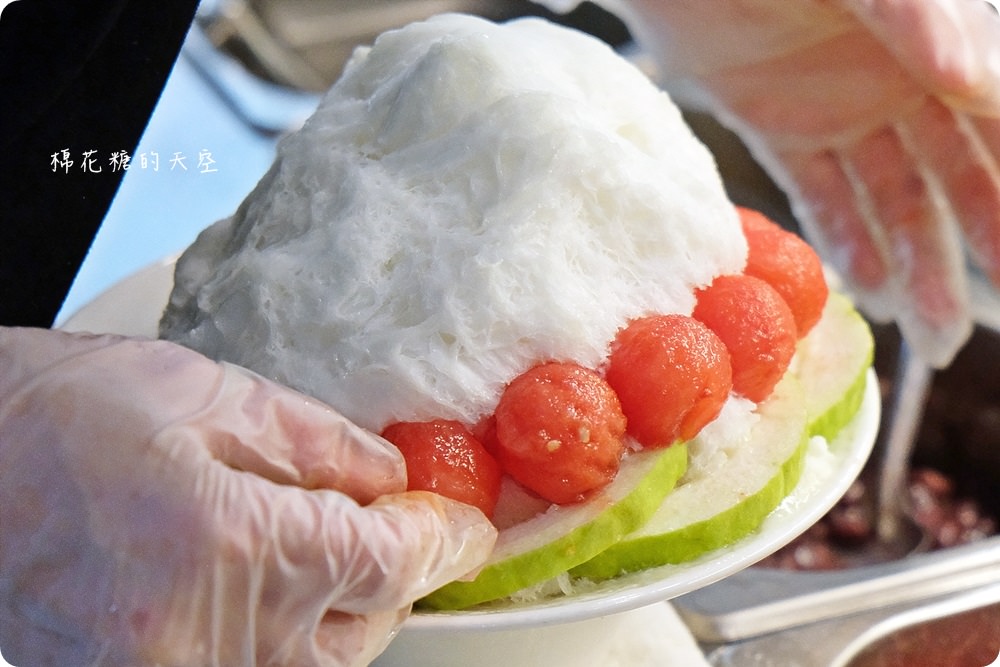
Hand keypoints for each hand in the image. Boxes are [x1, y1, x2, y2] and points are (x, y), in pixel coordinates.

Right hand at [0, 327, 495, 666]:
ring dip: (339, 613)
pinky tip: (262, 583)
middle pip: (363, 631)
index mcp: (239, 549)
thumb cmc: (59, 416)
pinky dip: (276, 637)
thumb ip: (321, 444)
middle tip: (390, 523)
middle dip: (393, 576)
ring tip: (320, 546)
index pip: (392, 566)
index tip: (462, 526)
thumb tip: (389, 478)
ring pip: (311, 666)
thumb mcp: (210, 395)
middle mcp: (210, 638)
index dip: (443, 542)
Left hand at [615, 0, 999, 365]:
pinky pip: (821, 196)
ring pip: (892, 201)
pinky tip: (869, 294)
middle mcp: (901, 81)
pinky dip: (844, 243)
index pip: (994, 122)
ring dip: (916, 266)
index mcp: (938, 40)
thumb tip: (972, 82)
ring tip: (934, 336)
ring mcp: (841, 108)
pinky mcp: (780, 125)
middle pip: (956, 176)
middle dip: (980, 246)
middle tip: (992, 319)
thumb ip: (912, 18)